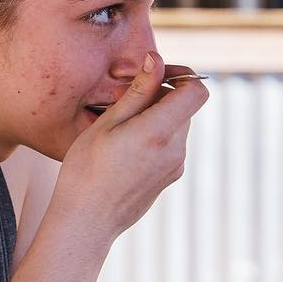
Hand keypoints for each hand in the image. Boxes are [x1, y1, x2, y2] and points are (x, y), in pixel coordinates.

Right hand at [51, 51, 208, 241]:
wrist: (86, 222)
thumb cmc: (87, 171)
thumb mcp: (108, 123)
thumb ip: (138, 90)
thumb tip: (157, 59)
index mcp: (160, 132)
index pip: (196, 90)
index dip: (180, 74)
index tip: (153, 74)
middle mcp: (176, 150)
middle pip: (184, 105)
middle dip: (158, 94)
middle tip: (121, 97)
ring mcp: (175, 166)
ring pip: (176, 124)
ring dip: (154, 114)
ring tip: (118, 123)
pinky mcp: (169, 177)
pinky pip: (170, 144)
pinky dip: (154, 134)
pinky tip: (123, 145)